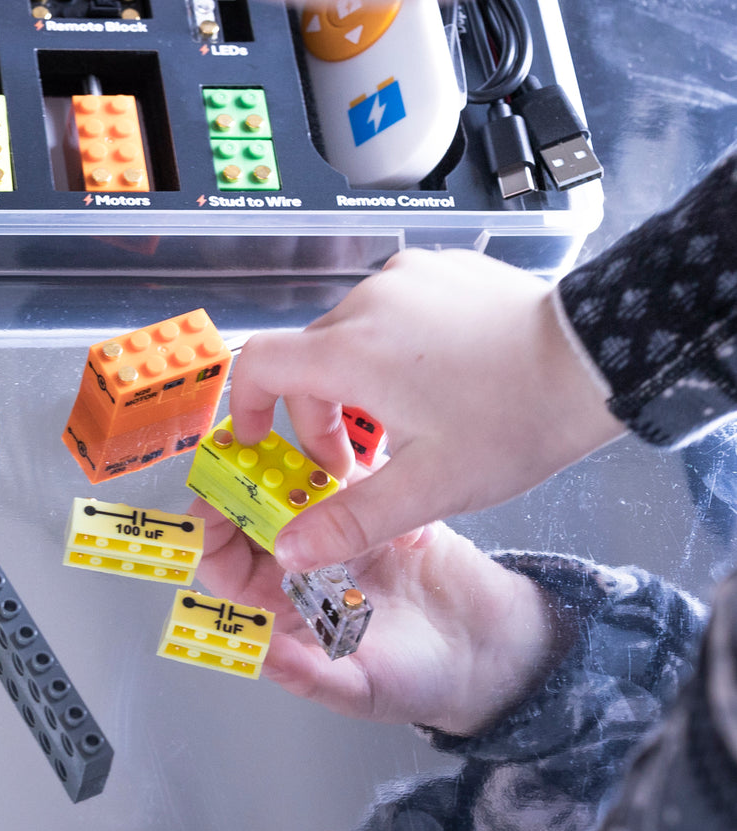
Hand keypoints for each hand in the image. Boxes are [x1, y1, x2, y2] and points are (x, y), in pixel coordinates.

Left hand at [191, 496, 561, 736]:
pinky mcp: (379, 506)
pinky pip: (352, 476)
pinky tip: (353, 461)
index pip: (225, 563)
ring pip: (299, 486)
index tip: (214, 507)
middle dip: (249, 486)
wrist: (491, 652)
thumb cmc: (419, 681)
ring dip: (297, 468)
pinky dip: (348, 466)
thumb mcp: (360, 689)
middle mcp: (299, 564)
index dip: (213, 534)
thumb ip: (308, 674)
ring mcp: (338, 530)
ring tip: (302, 454)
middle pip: (252, 514)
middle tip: (255, 462)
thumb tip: (258, 654)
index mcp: (278, 606)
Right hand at [229, 248, 625, 571]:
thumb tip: (287, 551)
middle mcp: (367, 303)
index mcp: (351, 352)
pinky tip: (437, 379)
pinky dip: (394, 346)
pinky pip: (391, 308)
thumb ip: (349, 520)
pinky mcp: (439, 268)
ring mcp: (405, 278)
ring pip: (349, 335)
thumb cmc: (514, 421)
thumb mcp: (427, 488)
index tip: (257, 440)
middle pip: (308, 360)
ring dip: (359, 382)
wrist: (598, 358)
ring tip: (407, 424)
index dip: (244, 404)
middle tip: (359, 465)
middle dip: (321, 416)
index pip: (258, 364)